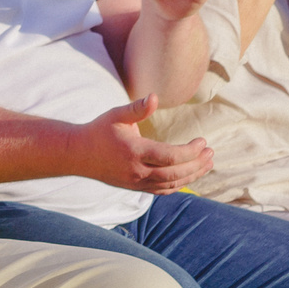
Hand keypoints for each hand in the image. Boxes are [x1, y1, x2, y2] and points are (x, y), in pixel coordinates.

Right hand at [75, 97, 213, 192]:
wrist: (78, 155)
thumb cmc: (99, 131)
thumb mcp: (116, 115)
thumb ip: (137, 108)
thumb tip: (154, 97)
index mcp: (134, 152)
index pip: (171, 157)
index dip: (191, 151)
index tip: (202, 141)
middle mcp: (136, 171)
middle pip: (175, 173)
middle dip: (197, 164)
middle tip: (211, 152)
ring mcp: (136, 182)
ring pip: (171, 184)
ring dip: (192, 175)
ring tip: (207, 163)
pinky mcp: (135, 187)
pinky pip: (162, 190)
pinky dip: (179, 185)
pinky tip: (190, 175)